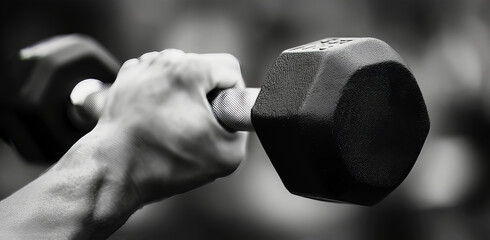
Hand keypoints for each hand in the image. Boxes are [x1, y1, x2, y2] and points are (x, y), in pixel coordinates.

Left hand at [96, 49, 247, 203]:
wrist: (114, 171)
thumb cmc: (165, 162)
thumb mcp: (228, 154)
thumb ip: (242, 126)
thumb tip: (235, 115)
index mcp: (189, 70)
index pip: (231, 69)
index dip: (233, 97)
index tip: (220, 119)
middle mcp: (163, 60)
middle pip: (204, 68)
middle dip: (207, 96)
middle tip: (196, 126)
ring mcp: (141, 67)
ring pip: (179, 74)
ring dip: (183, 96)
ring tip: (172, 124)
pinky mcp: (125, 79)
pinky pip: (157, 80)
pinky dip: (161, 97)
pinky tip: (155, 120)